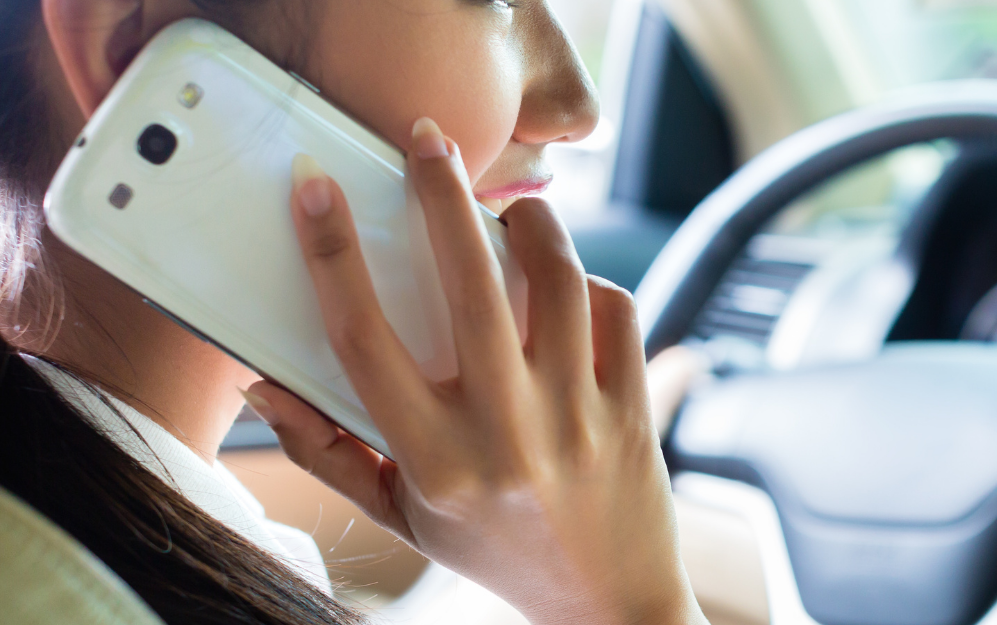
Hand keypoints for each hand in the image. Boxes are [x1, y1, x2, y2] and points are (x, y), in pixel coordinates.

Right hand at [242, 117, 704, 624]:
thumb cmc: (493, 549)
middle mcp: (507, 437)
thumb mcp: (401, 516)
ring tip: (514, 206)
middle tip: (428, 140)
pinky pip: (617, 312)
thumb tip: (262, 380)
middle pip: (471, 288)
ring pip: (559, 283)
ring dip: (534, 225)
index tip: (317, 190)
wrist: (607, 604)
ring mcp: (579, 421)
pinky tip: (567, 284)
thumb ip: (329, 450)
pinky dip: (590, 281)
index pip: (365, 343)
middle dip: (442, 197)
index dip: (332, 257)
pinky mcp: (634, 410)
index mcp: (433, 462)